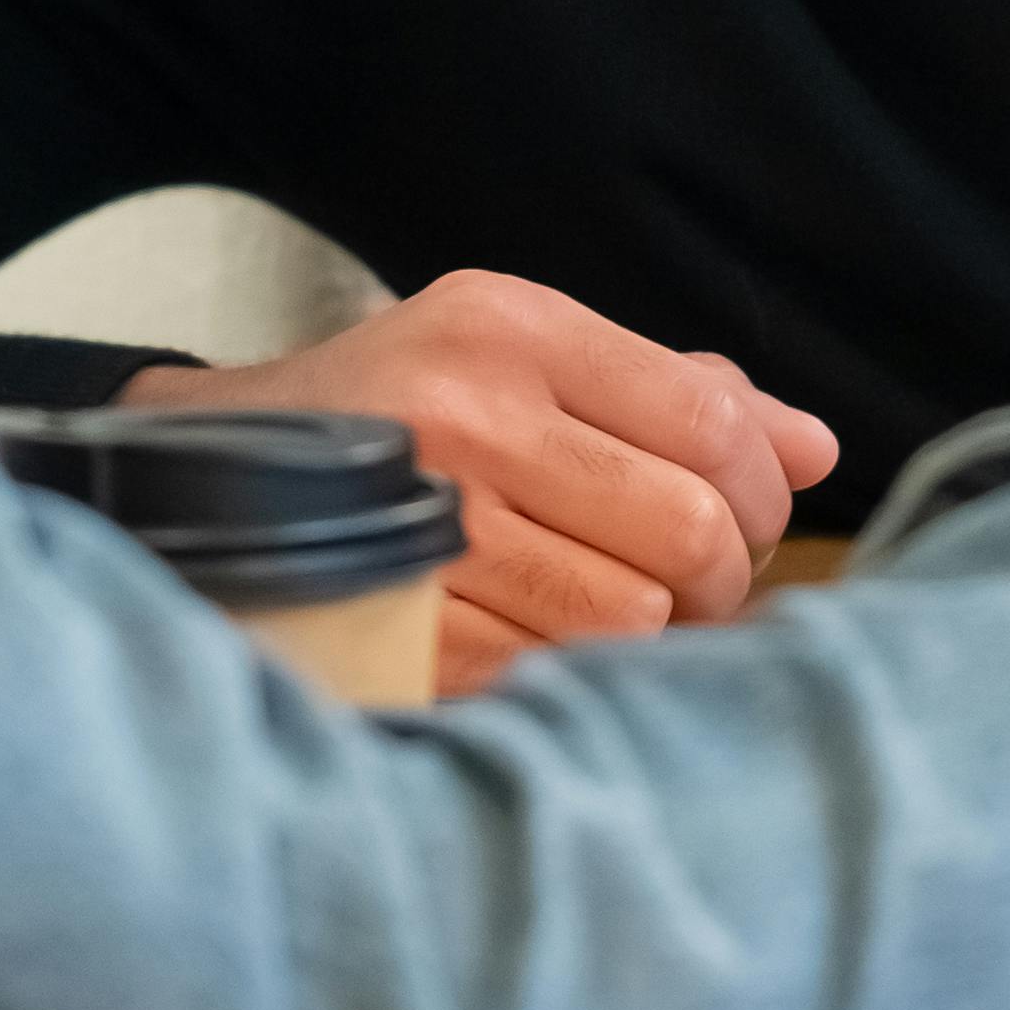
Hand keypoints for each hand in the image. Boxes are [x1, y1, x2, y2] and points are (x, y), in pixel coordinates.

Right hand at [127, 274, 841, 683]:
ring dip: (643, 640)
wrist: (193, 482)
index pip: (715, 424)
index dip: (762, 495)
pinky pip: (549, 681)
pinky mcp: (394, 625)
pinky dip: (564, 683)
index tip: (744, 525)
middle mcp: (468, 411)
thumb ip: (672, 397)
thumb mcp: (516, 363)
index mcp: (510, 327)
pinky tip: (535, 653)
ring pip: (633, 620)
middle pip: (695, 530)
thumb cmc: (393, 422)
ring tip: (601, 619)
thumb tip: (817, 448)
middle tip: (684, 587)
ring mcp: (425, 522)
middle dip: (718, 579)